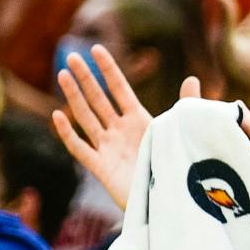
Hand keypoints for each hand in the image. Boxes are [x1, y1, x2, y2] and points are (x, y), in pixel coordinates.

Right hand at [52, 44, 202, 208]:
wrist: (168, 200)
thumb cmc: (175, 165)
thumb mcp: (181, 130)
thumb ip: (185, 105)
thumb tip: (192, 78)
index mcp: (139, 120)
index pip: (120, 89)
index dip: (108, 70)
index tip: (96, 49)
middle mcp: (120, 131)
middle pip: (99, 99)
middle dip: (85, 78)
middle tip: (70, 56)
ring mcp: (108, 148)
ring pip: (86, 118)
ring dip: (74, 97)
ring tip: (62, 75)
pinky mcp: (101, 168)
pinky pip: (80, 148)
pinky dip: (68, 133)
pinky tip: (57, 115)